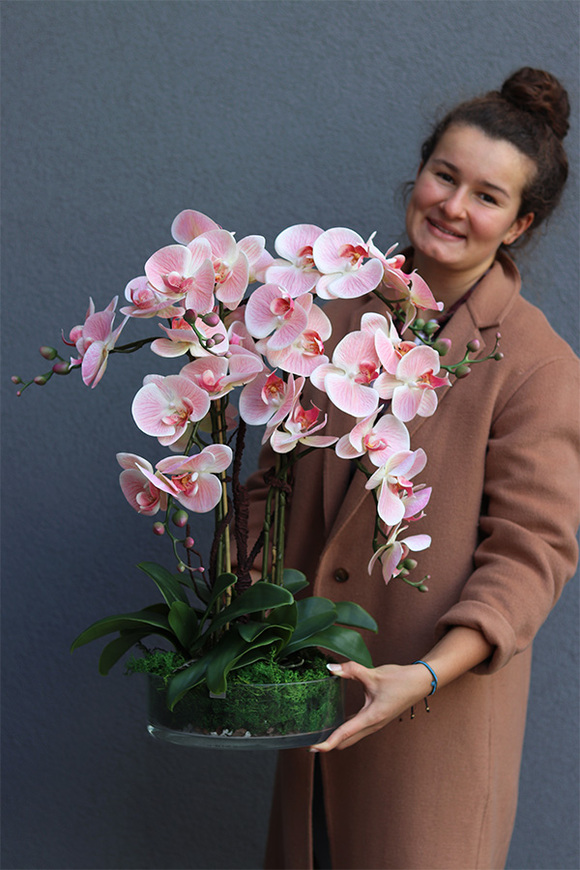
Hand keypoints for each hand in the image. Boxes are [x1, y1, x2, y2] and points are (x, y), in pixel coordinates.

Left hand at [311, 660, 433, 751]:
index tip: (313, 748)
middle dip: (329, 743)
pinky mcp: (378, 718)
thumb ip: (351, 670)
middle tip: (310, 742)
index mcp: (371, 717)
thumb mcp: (373, 674)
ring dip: (337, 738)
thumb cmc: (400, 680)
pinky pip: (358, 729)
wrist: (420, 682)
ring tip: (320, 734)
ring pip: (353, 736)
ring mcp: (376, 723)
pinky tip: (339, 721)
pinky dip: (346, 730)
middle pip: (347, 740)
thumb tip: (331, 668)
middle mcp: (373, 724)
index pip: (344, 734)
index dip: (327, 742)